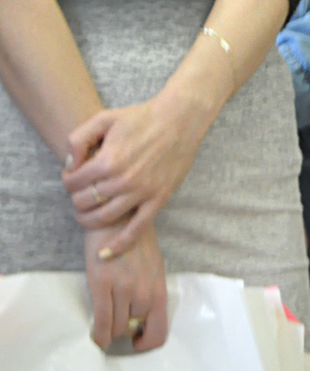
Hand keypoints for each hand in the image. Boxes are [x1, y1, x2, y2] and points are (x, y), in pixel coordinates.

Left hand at [64, 91, 214, 255]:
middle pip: (84, 201)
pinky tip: (105, 254)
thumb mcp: (104, 118)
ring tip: (87, 212)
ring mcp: (141, 192)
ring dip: (88, 219)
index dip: (68, 179)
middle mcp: (123, 180)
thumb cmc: (143, 116)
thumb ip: (78, 138)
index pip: (72, 182)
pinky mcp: (158, 199)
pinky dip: (119, 245)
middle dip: (76, 198)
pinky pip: (136, 229)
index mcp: (108, 160)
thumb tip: (70, 164)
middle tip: (82, 191)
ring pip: (103, 218)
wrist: (181, 119)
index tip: (74, 175)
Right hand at [83, 218, 167, 351]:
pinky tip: (96, 336)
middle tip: (117, 323)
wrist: (117, 218)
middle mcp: (144, 290)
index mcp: (159, 286)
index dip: (147, 342)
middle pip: (134, 329)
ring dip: (111, 330)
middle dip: (125, 330)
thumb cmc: (135, 243)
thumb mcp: (153, 267)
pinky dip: (98, 334)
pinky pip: (101, 321)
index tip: (137, 341)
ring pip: (118, 327)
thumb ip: (149, 292)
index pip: (160, 330)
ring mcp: (123, 287)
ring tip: (106, 322)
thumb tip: (142, 320)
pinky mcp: (101, 283)